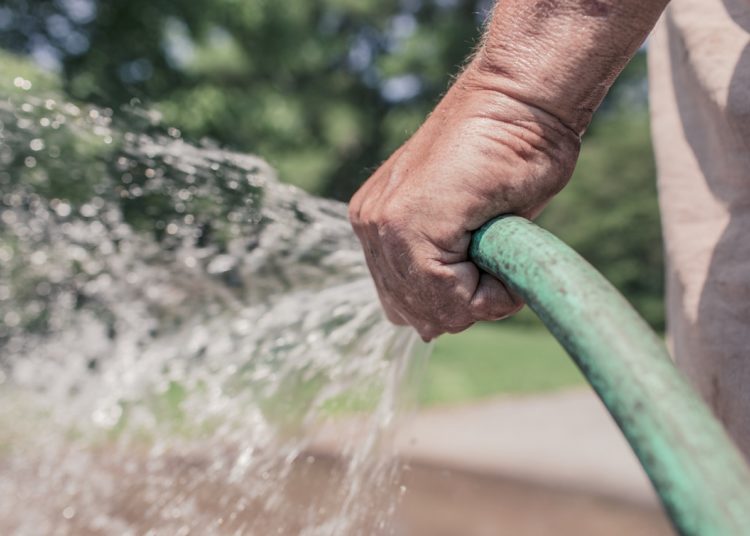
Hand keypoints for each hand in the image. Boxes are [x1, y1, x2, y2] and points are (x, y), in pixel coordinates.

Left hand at [348, 63, 579, 340]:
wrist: (522, 100)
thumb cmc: (510, 154)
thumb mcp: (471, 226)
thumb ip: (443, 269)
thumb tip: (427, 330)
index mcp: (379, 224)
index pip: (406, 304)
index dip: (458, 301)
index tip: (490, 262)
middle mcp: (371, 226)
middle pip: (415, 314)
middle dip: (465, 304)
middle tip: (497, 258)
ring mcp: (382, 224)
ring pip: (432, 311)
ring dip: (479, 297)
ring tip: (500, 249)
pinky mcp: (405, 223)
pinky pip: (448, 297)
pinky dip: (489, 292)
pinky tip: (502, 250)